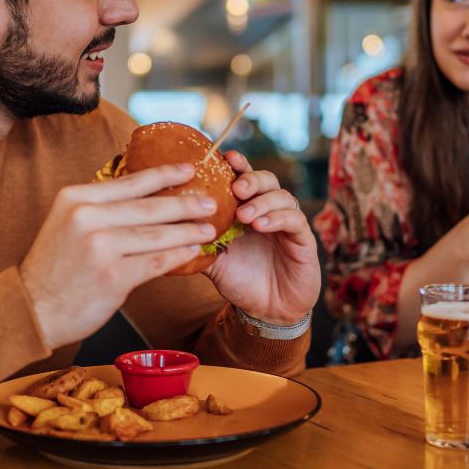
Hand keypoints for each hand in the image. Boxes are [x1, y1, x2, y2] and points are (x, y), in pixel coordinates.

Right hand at [19, 164, 214, 347]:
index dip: (164, 174)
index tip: (189, 169)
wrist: (32, 309)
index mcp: (76, 198)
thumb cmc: (55, 268)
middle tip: (210, 202)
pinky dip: (179, 256)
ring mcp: (100, 247)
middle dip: (185, 204)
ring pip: (156, 234)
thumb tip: (143, 195)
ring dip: (188, 231)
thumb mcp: (67, 223)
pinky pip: (156, 262)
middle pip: (149, 207)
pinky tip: (194, 252)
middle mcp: (87, 217)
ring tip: (209, 228)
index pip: (130, 182)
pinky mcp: (113, 276)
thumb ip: (100, 208)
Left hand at [202, 151, 320, 323]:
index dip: (238, 165)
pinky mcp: (304, 240)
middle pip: (267, 180)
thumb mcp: (213, 260)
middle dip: (252, 179)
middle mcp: (269, 211)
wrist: (266, 311)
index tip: (226, 157)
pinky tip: (262, 225)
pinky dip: (278, 218)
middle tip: (237, 188)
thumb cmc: (240, 281)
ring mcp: (288, 224)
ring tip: (244, 215)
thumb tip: (165, 229)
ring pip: (283, 197)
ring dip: (262, 202)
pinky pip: (295, 220)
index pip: (245, 178)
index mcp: (247, 209)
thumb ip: (196, 242)